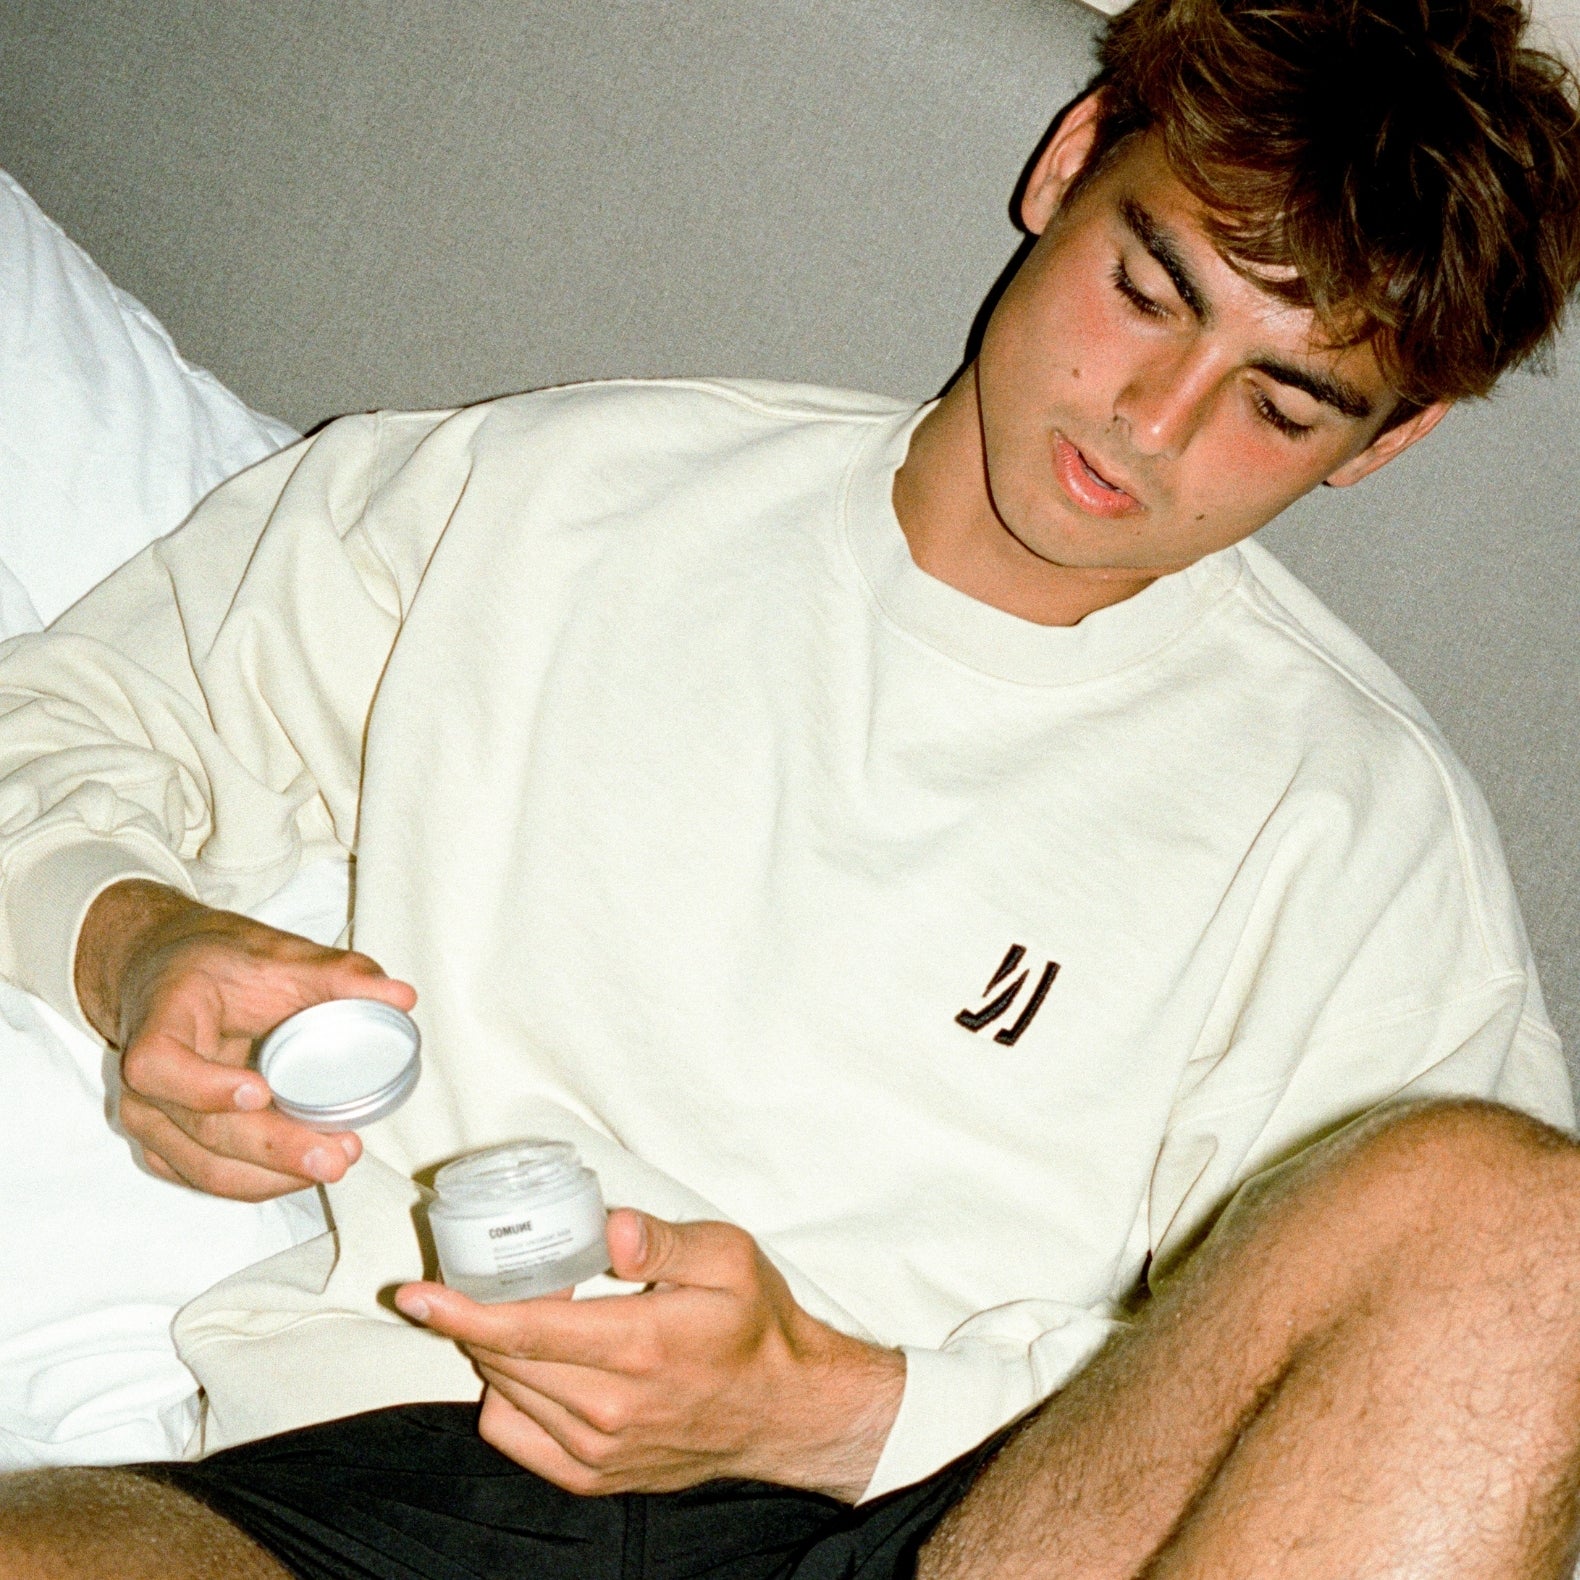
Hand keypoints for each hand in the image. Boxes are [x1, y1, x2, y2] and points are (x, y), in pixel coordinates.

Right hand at [76, 878, 416, 1199]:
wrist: (166, 977)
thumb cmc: (218, 964)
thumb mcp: (275, 952)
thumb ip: (338, 973)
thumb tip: (402, 998)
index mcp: (160, 1020)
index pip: (160, 1065)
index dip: (204, 1086)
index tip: (261, 1091)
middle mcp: (143, 1081)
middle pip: (200, 1130)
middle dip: (273, 1149)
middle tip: (336, 1155)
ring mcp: (151, 1119)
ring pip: (207, 1167)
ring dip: (274, 1176)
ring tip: (337, 1161)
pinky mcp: (169, 1145)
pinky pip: (212, 1177)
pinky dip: (261, 1181)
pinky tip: (306, 1170)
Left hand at [394, 1209, 905, 1500]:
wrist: (786, 1410)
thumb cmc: (756, 1325)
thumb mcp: (727, 1257)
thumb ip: (663, 1239)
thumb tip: (610, 1227)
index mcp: (638, 1346)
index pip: (522, 1330)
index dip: (460, 1311)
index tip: (417, 1294)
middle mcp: (610, 1407)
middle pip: (503, 1359)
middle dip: (478, 1314)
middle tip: (486, 1275)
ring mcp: (599, 1449)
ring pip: (505, 1395)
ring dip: (495, 1351)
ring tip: (522, 1311)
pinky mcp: (594, 1476)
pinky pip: (516, 1437)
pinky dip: (507, 1398)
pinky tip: (535, 1366)